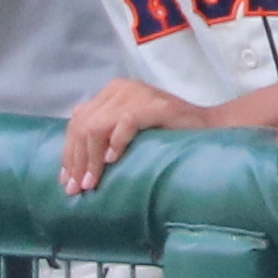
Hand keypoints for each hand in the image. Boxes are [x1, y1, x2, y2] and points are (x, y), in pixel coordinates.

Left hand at [57, 76, 220, 196]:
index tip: (66, 180)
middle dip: (76, 160)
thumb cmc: (170, 133)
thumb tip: (73, 144)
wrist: (211, 127)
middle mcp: (121, 89)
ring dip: (91, 158)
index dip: (69, 152)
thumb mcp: (130, 127)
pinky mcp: (156, 106)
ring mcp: (138, 95)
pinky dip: (115, 143)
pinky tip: (111, 161)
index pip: (79, 121)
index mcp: (112, 92)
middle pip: (84, 125)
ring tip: (91, 182)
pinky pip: (126, 123)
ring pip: (98, 126)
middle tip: (76, 188)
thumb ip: (106, 128)